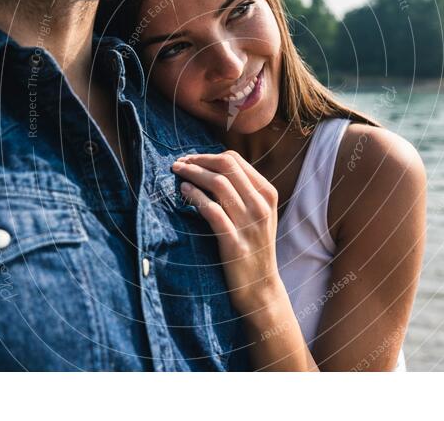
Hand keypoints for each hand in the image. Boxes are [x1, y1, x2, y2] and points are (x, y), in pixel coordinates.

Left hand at [171, 150, 284, 314]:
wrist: (260, 287)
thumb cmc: (253, 247)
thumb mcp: (258, 215)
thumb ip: (244, 192)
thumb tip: (212, 167)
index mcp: (267, 194)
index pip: (235, 160)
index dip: (209, 156)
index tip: (191, 159)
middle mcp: (260, 205)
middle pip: (226, 167)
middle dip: (198, 160)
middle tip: (179, 162)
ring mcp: (249, 223)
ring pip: (218, 184)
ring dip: (193, 173)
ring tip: (176, 172)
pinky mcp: (234, 241)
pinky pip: (212, 210)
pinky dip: (195, 196)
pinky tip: (183, 191)